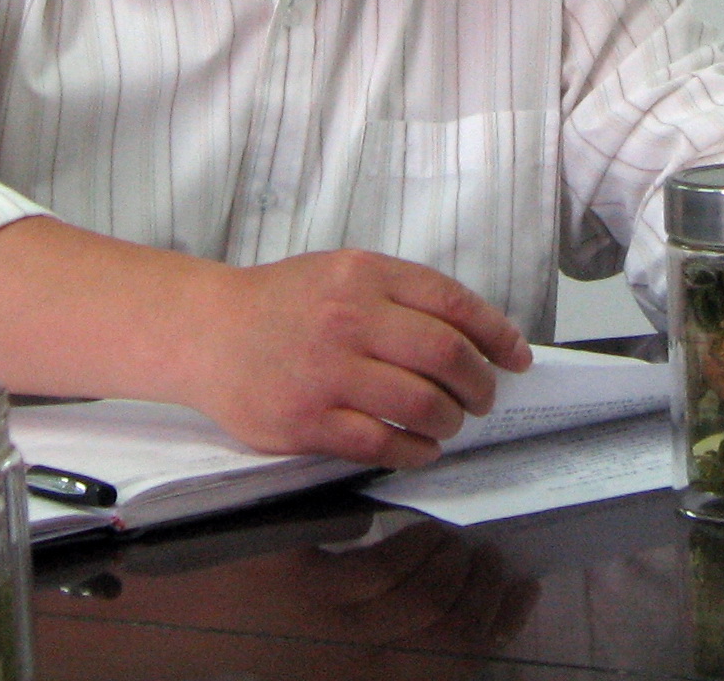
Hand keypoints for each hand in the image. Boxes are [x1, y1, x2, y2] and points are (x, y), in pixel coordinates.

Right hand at [186, 249, 531, 468]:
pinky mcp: (307, 421)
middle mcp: (349, 319)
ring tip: (450, 423)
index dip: (496, 333)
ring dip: (451, 420)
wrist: (207, 332)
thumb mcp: (343, 272)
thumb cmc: (283, 304)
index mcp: (364, 275)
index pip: (453, 302)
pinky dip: (416, 451)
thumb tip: (475, 335)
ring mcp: (328, 372)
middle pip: (446, 355)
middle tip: (484, 397)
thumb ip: (401, 296)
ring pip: (421, 403)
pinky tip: (421, 449)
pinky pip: (382, 443)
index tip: (516, 356)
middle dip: (480, 383)